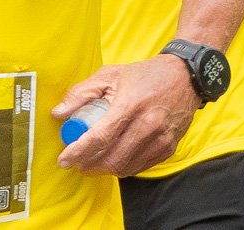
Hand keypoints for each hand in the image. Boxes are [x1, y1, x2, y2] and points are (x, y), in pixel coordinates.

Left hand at [53, 56, 198, 176]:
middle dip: (88, 164)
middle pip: (112, 157)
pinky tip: (113, 158)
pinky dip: (123, 167)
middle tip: (75, 162)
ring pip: (126, 166)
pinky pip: (140, 166)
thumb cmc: (144, 75)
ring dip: (104, 169)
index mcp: (130, 104)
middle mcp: (148, 124)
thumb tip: (58, 113)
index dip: (79, 151)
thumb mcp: (110, 75)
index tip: (64, 159)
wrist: (185, 76)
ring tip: (91, 162)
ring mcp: (161, 138)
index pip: (100, 136)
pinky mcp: (169, 147)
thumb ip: (81, 93)